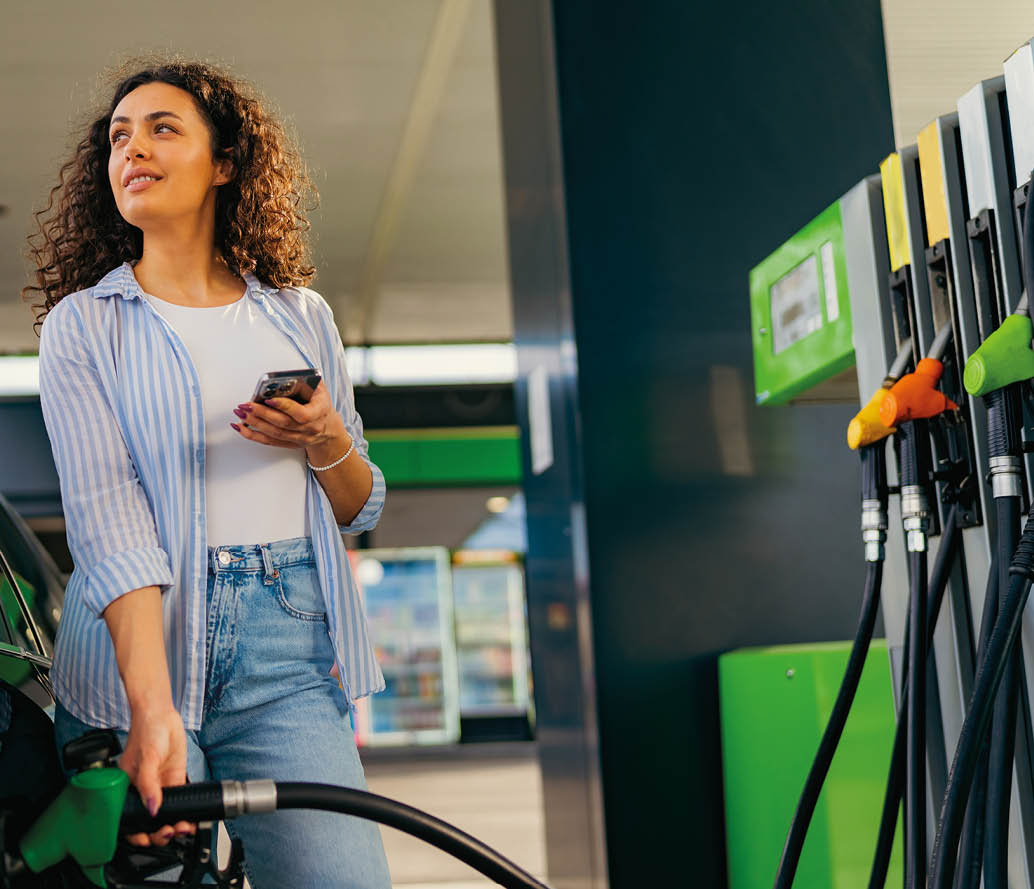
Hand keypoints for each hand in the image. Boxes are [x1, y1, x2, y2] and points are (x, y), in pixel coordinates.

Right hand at [120, 703, 195, 846]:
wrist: (163, 715)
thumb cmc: (147, 731)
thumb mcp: (147, 758)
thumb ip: (148, 784)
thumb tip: (152, 808)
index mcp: (127, 788)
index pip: (130, 817)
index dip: (137, 832)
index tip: (147, 839)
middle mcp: (142, 790)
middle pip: (148, 819)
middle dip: (157, 832)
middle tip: (169, 833)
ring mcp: (159, 785)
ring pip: (164, 813)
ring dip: (173, 825)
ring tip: (182, 828)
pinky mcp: (173, 779)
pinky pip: (178, 800)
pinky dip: (183, 812)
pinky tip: (190, 819)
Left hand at [231, 381, 346, 451]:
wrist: (327, 428)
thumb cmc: (320, 404)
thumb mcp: (320, 390)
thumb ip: (306, 381)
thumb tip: (285, 375)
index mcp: (319, 413)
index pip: (301, 413)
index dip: (285, 407)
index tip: (269, 399)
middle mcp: (309, 429)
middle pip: (283, 424)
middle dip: (262, 414)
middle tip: (246, 405)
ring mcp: (299, 439)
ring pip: (274, 434)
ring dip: (255, 423)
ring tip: (240, 413)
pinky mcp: (289, 444)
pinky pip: (269, 442)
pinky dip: (253, 435)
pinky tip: (240, 428)